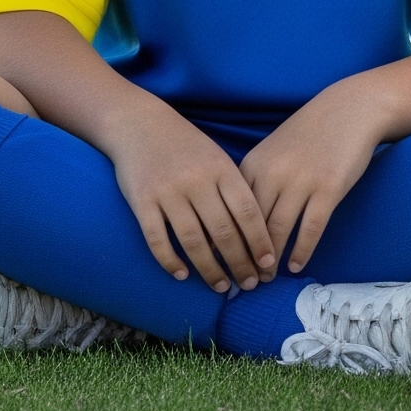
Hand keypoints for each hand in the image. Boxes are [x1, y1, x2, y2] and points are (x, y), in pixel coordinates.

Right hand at [110, 101, 276, 292]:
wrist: (140, 124)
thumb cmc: (186, 146)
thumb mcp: (217, 158)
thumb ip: (232, 190)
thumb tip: (252, 233)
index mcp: (221, 169)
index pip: (247, 211)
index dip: (260, 240)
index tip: (269, 263)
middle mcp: (197, 181)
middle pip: (224, 231)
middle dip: (240, 262)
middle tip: (250, 284)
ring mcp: (169, 192)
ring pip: (193, 241)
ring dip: (209, 269)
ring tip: (221, 286)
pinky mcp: (142, 201)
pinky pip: (157, 239)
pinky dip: (170, 261)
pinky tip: (182, 275)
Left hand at [239, 75, 390, 274]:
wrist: (349, 109)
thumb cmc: (309, 132)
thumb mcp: (273, 150)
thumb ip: (256, 180)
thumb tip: (239, 220)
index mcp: (254, 165)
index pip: (232, 212)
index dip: (226, 243)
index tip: (221, 264)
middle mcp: (274, 174)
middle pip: (252, 227)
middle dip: (246, 258)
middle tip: (243, 281)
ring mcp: (302, 182)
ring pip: (279, 232)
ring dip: (271, 260)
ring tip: (267, 278)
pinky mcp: (329, 189)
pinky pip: (311, 229)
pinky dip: (301, 251)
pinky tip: (296, 265)